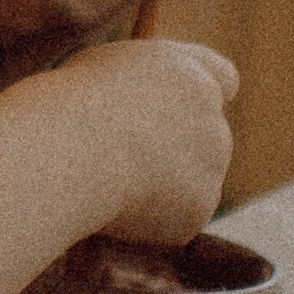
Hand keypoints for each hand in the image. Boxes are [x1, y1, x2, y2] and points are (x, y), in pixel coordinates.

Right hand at [33, 34, 236, 246]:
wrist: (70, 148)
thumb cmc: (69, 106)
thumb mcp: (106, 72)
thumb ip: (142, 89)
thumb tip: (142, 113)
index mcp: (188, 72)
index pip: (224, 78)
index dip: (203, 98)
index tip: (183, 113)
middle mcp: (211, 114)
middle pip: (206, 138)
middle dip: (176, 152)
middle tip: (125, 161)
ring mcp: (212, 164)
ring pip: (188, 183)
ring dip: (160, 188)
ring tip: (108, 179)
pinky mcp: (200, 208)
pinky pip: (174, 219)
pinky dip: (150, 220)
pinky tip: (116, 205)